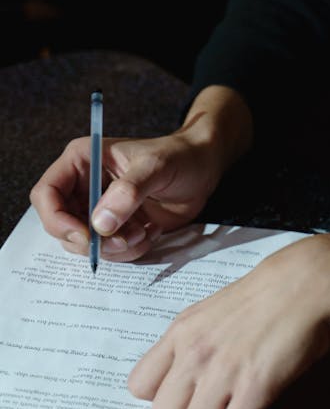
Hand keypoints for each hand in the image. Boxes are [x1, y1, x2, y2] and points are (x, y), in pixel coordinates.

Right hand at [30, 85, 252, 261]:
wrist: (204, 168)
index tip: (85, 236)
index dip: (56, 219)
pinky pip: (108, 251)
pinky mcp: (116, 226)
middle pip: (62, 226)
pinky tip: (149, 233)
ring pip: (85, 244)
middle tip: (124, 239)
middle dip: (91, 241)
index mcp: (82, 160)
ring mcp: (98, 208)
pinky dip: (128, 251)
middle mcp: (84, 185)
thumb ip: (129, 191)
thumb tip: (100, 224)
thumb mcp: (157, 166)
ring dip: (114, 247)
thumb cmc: (180, 156)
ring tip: (143, 231)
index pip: (46, 194)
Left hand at [128, 233, 329, 408]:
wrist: (310, 281)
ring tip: (239, 402)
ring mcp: (223, 371)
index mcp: (182, 330)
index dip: (163, 393)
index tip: (185, 391)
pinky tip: (257, 406)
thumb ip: (194, 341)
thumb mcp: (215, 310)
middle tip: (216, 398)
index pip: (140, 385)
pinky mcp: (254, 387)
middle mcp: (195, 352)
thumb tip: (184, 379)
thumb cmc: (268, 292)